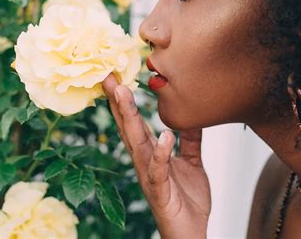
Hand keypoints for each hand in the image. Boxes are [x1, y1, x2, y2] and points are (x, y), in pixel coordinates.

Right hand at [102, 73, 210, 238]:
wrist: (191, 232)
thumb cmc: (186, 199)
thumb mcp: (191, 162)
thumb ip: (189, 140)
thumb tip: (188, 116)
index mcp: (150, 155)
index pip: (135, 124)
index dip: (125, 102)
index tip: (116, 78)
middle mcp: (145, 163)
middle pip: (129, 128)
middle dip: (119, 102)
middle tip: (109, 77)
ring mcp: (150, 177)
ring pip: (137, 144)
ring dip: (129, 119)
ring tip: (124, 94)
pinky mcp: (161, 193)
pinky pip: (159, 171)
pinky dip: (160, 154)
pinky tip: (163, 136)